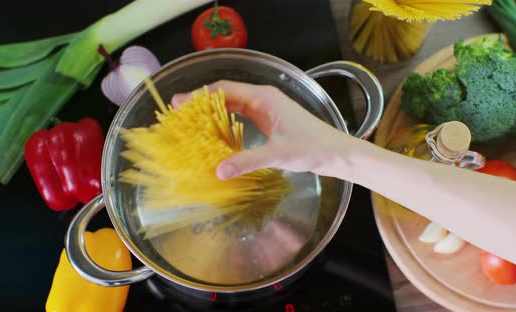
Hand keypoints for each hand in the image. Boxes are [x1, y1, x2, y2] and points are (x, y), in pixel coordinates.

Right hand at [172, 80, 356, 179]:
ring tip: (190, 122)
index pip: (225, 90)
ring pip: (232, 105)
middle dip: (201, 103)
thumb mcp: (279, 155)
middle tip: (178, 115)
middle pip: (225, 94)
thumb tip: (219, 171)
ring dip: (212, 111)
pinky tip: (214, 132)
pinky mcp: (269, 120)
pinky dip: (225, 121)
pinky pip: (241, 115)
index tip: (178, 104)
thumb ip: (248, 161)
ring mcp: (266, 108)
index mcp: (264, 98)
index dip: (199, 95)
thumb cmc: (313, 148)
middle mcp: (263, 98)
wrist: (337, 153)